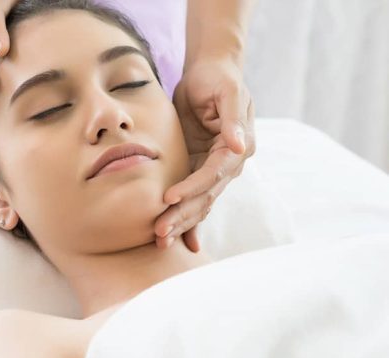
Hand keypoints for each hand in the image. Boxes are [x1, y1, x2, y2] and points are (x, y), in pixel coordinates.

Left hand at [155, 56, 255, 251]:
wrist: (210, 72)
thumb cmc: (218, 79)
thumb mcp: (228, 92)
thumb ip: (233, 119)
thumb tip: (240, 147)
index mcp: (239, 147)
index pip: (213, 173)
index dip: (192, 187)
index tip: (170, 197)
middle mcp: (229, 163)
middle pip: (205, 196)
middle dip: (183, 215)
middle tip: (160, 231)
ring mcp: (213, 169)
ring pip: (198, 202)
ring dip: (181, 222)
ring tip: (160, 240)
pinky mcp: (198, 169)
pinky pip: (193, 198)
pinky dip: (186, 220)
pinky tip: (178, 241)